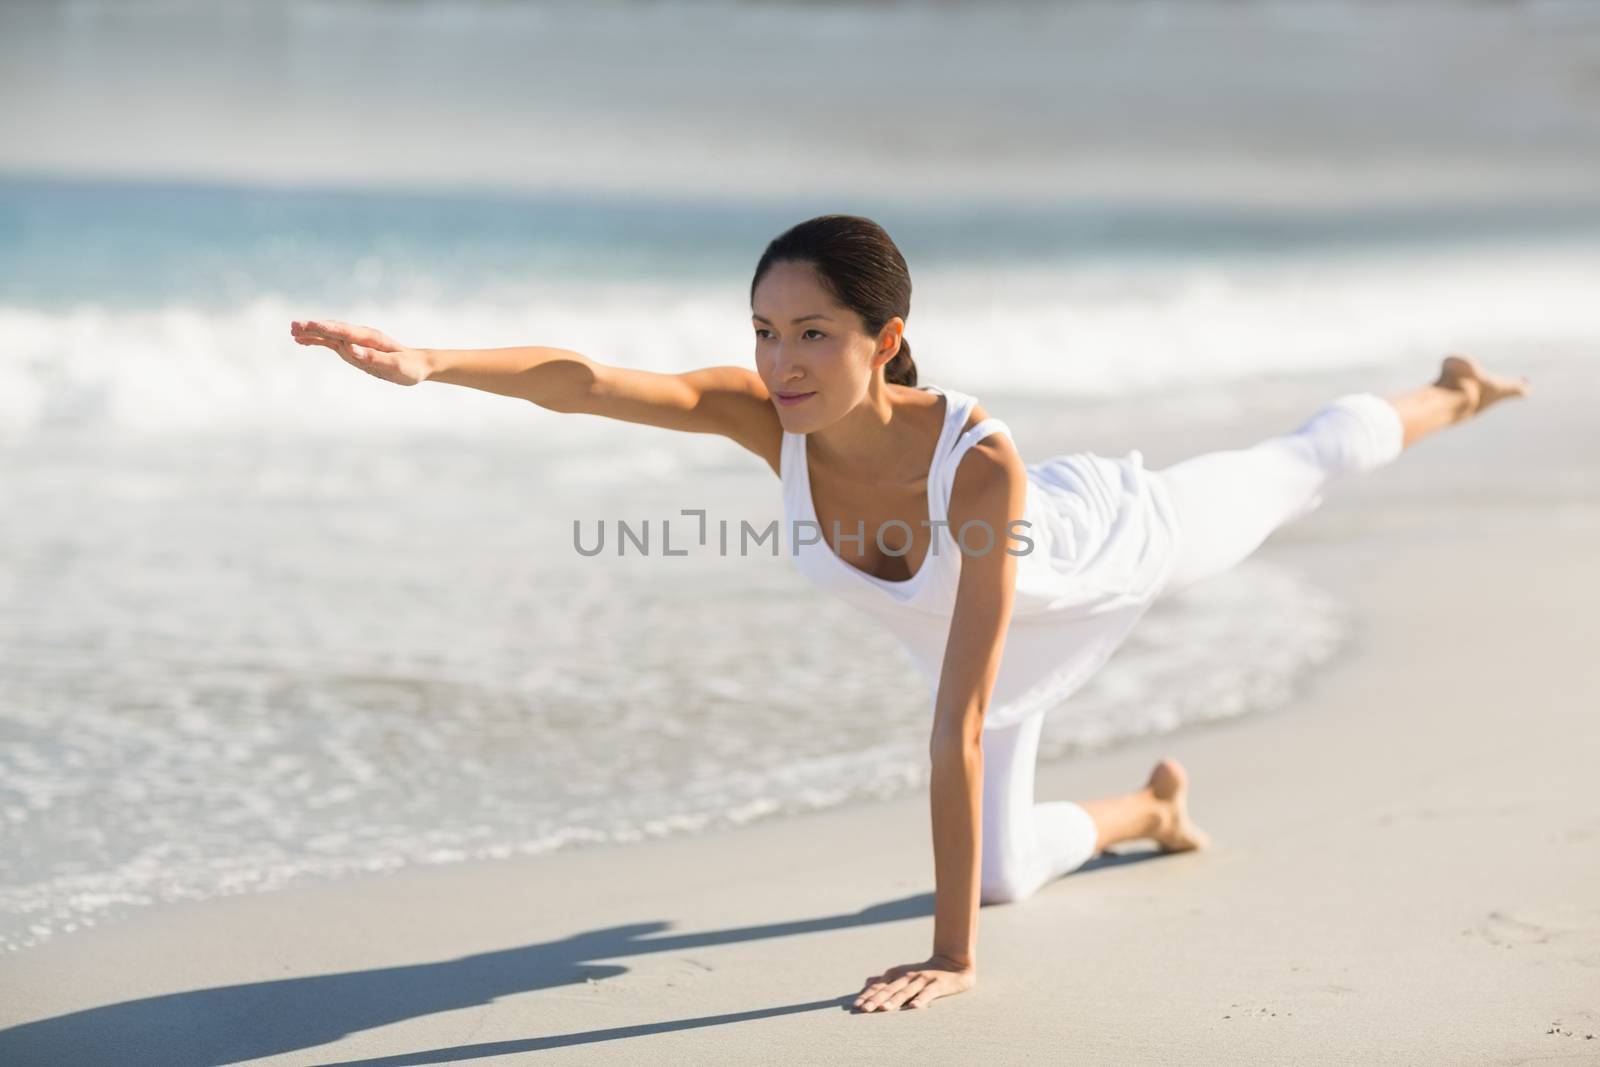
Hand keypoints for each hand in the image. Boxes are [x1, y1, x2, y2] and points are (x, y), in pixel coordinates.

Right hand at [290, 319, 429, 386]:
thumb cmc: (408, 367)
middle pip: (333, 330)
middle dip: (314, 328)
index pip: (343, 331)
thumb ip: (372, 357)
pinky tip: (304, 341)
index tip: (308, 326)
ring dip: (312, 333)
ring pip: (330, 335)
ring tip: (292, 332)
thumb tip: (350, 348)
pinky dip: (318, 341)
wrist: (417, 364)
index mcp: (370, 338)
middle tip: (293, 326)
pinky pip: (332, 343)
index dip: (325, 329)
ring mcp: (356, 342)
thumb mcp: (394, 366)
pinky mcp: (354, 349)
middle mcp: (360, 337)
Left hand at [853, 954, 975, 1012]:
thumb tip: (867, 983)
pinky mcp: (937, 984)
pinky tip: (914, 1007)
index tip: (855, 1005)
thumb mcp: (903, 975)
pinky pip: (928, 993)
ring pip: (906, 991)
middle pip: (889, 989)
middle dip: (875, 999)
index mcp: (897, 974)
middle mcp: (907, 976)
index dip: (867, 995)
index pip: (879, 986)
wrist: (953, 963)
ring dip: (894, 1000)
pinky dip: (921, 999)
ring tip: (883, 1008)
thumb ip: (886, 980)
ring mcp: (922, 979)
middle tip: (864, 1009)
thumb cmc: (924, 973)